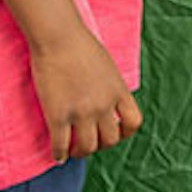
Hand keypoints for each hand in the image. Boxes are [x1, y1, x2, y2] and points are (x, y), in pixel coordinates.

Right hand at [28, 23, 142, 161]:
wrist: (58, 36)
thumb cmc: (79, 44)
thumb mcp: (106, 65)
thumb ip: (109, 86)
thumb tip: (107, 100)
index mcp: (118, 91)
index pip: (133, 122)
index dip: (124, 133)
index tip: (114, 133)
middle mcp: (104, 105)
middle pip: (110, 140)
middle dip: (100, 144)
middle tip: (89, 142)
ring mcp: (81, 112)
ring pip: (87, 147)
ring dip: (81, 152)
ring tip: (73, 151)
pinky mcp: (58, 115)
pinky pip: (61, 145)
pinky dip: (59, 154)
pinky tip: (57, 155)